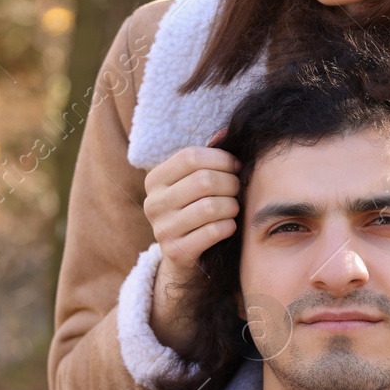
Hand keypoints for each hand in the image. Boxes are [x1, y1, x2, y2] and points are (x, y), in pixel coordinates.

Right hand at [143, 132, 240, 341]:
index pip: (190, 157)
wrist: (186, 258)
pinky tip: (230, 226)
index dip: (220, 158)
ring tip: (234, 208)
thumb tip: (228, 131)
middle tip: (238, 190)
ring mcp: (161, 229)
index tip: (236, 167)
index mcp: (154, 180)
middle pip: (203, 180)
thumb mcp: (197, 182)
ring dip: (232, 206)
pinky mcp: (175, 252)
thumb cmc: (197, 211)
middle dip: (230, 183)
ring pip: (210, 206)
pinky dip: (228, 226)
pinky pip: (212, 232)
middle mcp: (152, 203)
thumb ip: (210, 156)